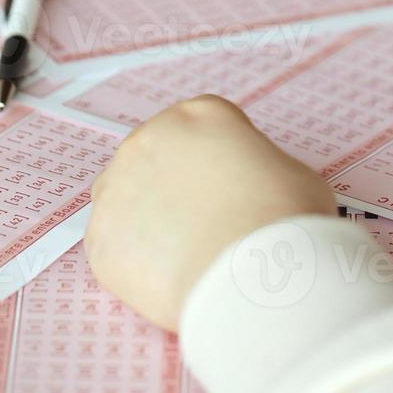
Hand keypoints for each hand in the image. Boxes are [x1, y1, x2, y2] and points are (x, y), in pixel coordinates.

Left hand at [84, 95, 336, 330]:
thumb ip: (258, 169)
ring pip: (127, 199)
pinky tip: (168, 276)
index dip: (219, 160)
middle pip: (157, 158)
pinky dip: (136, 262)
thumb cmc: (283, 224)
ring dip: (149, 219)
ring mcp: (116, 188)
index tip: (229, 184)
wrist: (254, 276)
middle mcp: (149, 140)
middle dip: (176, 187)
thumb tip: (250, 187)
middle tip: (206, 222)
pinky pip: (114, 247)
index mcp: (200, 115)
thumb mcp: (293, 173)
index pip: (201, 127)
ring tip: (187, 252)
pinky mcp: (99, 238)